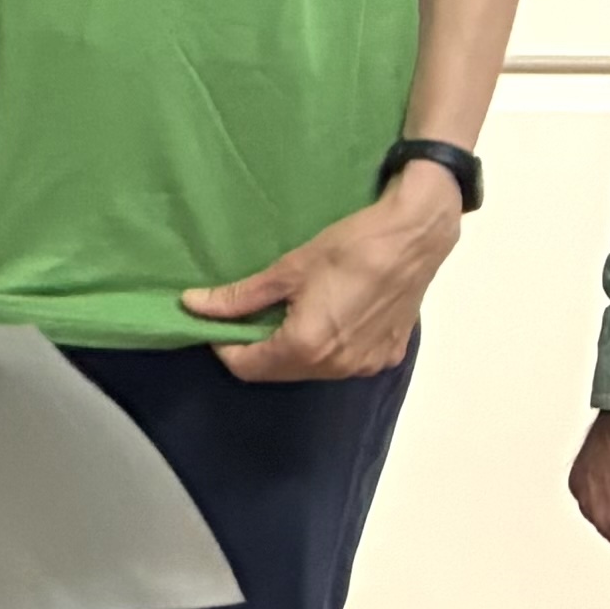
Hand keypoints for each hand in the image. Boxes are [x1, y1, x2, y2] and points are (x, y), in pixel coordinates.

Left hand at [183, 171, 460, 382]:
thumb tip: (193, 306)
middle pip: (279, 372)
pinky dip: (327, 347)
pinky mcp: (388, 356)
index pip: (247, 367)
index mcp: (306, 348)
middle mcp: (336, 367)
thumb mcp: (288, 269)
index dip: (225, 346)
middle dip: (257, 348)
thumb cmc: (350, 247)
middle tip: (251, 314)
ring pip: (311, 369)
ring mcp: (365, 365)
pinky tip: (329, 316)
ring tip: (289, 312)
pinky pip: (344, 361)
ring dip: (291, 349)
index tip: (219, 322)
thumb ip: (240, 297)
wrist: (416, 236)